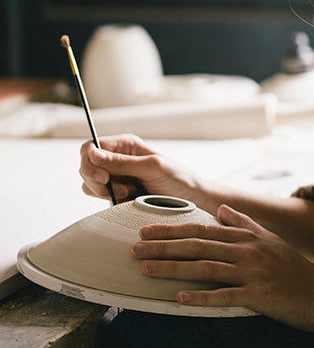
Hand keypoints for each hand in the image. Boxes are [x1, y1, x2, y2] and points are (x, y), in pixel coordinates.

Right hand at [79, 134, 203, 204]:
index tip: (104, 178)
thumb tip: (92, 154)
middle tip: (121, 191)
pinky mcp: (119, 194)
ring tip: (131, 194)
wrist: (193, 201)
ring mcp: (117, 177)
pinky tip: (131, 201)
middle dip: (98, 182)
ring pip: (90, 185)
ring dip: (106, 193)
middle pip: (86, 167)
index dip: (90, 162)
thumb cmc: (178, 179)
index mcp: (125, 145)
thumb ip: (122, 162)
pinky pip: (101, 199)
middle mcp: (118, 158)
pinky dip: (112, 202)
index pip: (90, 147)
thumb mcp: (152, 167)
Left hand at [130, 203, 313, 331]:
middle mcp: (245, 250)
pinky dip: (200, 296)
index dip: (171, 228)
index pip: (200, 228)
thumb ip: (243, 222)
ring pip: (204, 267)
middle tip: (134, 249)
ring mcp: (251, 271)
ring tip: (146, 270)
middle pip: (196, 244)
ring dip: (172, 268)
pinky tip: (179, 298)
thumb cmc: (295, 267)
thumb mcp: (269, 238)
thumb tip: (221, 208)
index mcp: (245, 236)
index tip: (145, 229)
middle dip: (162, 246)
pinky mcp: (257, 294)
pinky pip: (224, 295)